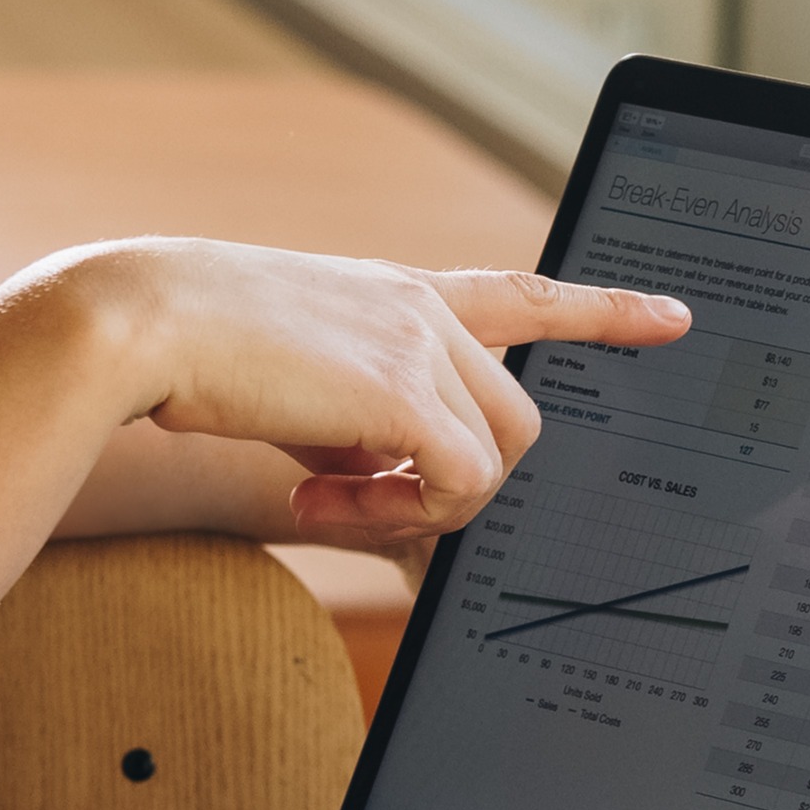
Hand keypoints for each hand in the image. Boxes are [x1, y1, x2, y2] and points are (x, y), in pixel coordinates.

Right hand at [24, 241, 686, 538]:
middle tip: (354, 500)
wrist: (136, 319)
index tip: (672, 315)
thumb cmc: (192, 352)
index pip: (523, 296)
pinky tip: (316, 497)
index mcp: (401, 294)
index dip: (602, 310)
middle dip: (456, 482)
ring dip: (418, 504)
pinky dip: (393, 515)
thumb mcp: (297, 383)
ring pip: (492, 462)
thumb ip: (360, 427)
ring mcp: (419, 344)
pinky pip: (452, 486)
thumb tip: (394, 491)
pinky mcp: (402, 391)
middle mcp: (424, 309)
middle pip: (517, 425)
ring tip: (324, 496)